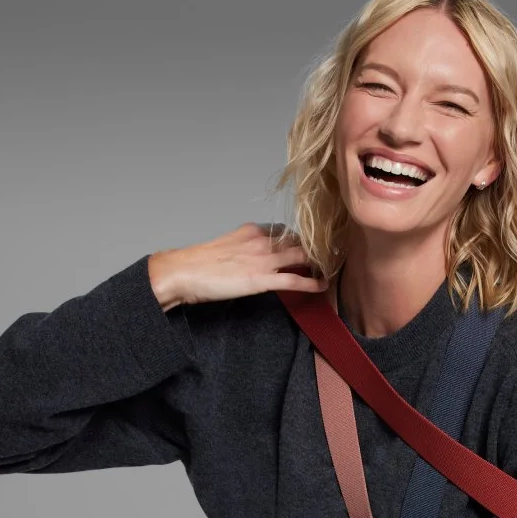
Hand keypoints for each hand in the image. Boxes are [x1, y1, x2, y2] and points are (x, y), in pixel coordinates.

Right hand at [147, 222, 329, 308]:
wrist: (184, 271)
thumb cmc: (199, 263)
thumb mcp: (226, 247)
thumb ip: (245, 249)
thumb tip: (253, 259)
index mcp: (253, 231)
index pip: (286, 232)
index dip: (302, 240)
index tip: (312, 246)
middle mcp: (262, 240)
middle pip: (300, 241)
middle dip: (318, 248)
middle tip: (331, 255)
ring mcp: (263, 259)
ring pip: (302, 256)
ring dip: (320, 263)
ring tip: (331, 269)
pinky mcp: (261, 279)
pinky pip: (295, 279)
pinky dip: (312, 282)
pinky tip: (322, 286)